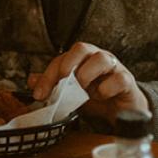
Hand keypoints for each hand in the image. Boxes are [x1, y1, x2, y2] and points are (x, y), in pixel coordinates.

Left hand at [29, 42, 148, 126]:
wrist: (121, 110)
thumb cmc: (96, 96)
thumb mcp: (71, 93)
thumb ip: (53, 85)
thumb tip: (31, 80)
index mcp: (82, 59)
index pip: (62, 58)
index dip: (48, 75)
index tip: (39, 94)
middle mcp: (97, 58)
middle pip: (82, 48)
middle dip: (68, 64)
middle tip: (62, 82)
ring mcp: (114, 68)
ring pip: (102, 58)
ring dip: (87, 74)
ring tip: (83, 91)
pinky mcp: (126, 82)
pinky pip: (119, 79)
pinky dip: (107, 89)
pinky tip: (101, 97)